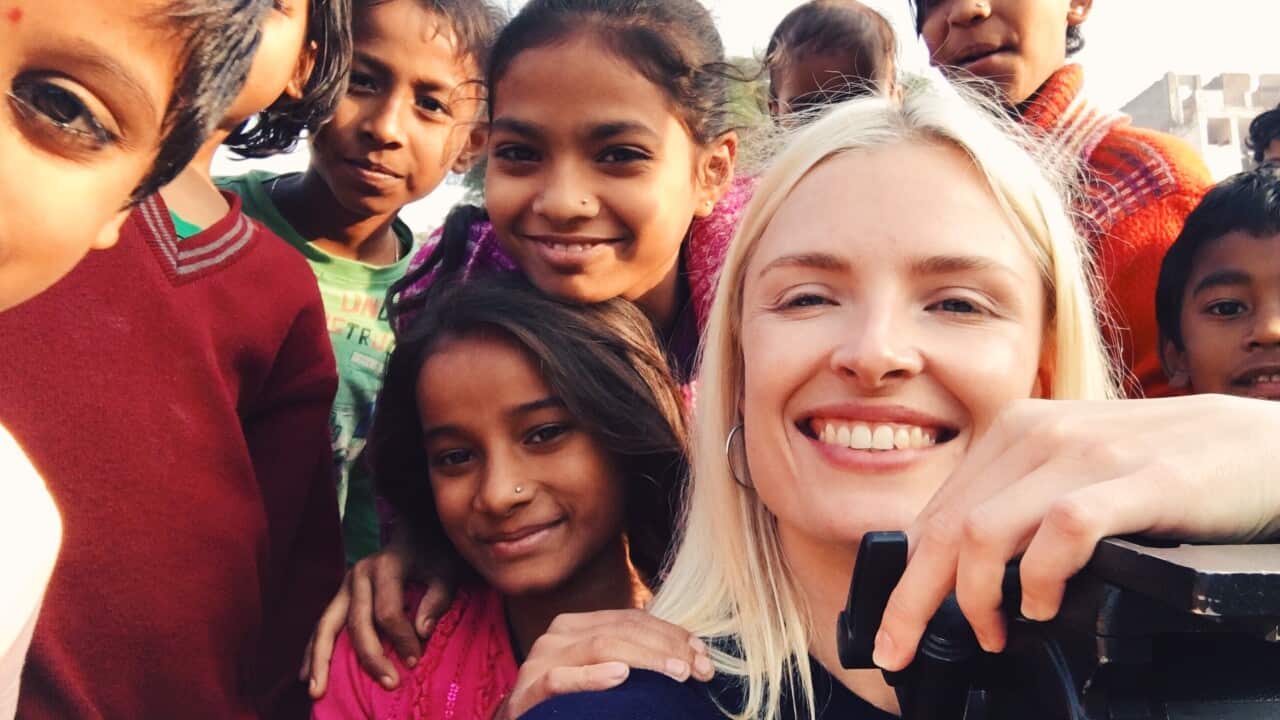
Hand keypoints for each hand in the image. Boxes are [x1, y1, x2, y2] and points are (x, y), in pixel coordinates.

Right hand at [300, 531, 455, 697]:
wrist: (414, 533)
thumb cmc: (432, 556)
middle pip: (357, 622)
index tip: (415, 661)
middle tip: (388, 683)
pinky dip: (312, 650)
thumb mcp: (445, 571)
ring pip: (326, 625)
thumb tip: (422, 632)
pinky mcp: (339, 596)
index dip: (402, 639)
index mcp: (385, 566)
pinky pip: (321, 626)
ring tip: (317, 691)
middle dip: (371, 656)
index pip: (389, 611)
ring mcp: (344, 586)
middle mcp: (359, 574)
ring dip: (320, 660)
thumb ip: (437, 599)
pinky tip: (305, 674)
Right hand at [492, 609, 714, 719]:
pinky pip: (562, 679)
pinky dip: (593, 677)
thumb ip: (632, 656)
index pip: (632, 620)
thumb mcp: (600, 672)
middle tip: (699, 669)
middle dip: (667, 648)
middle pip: (621, 631)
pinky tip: (621, 676)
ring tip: (676, 672)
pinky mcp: (528, 691)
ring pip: (599, 647)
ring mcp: (541, 661)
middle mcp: (557, 635)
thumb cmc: (568, 701)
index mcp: (577, 625)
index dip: (671, 633)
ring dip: (645, 659)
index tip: (703, 655)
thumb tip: (691, 654)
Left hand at [873, 395, 1279, 670]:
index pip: (937, 513)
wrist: (1261, 447)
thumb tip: (965, 570)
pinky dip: (1042, 579)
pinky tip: (1048, 607)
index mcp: (1015, 431)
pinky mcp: (1138, 481)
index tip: (894, 630)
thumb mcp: (1075, 472)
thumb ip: (1020, 503)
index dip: (907, 578)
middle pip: (946, 528)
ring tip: (992, 634)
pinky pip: (1062, 533)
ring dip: (975, 597)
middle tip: (903, 649)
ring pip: (985, 531)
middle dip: (912, 600)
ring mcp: (1086, 456)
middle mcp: (1039, 435)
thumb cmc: (1166, 468)